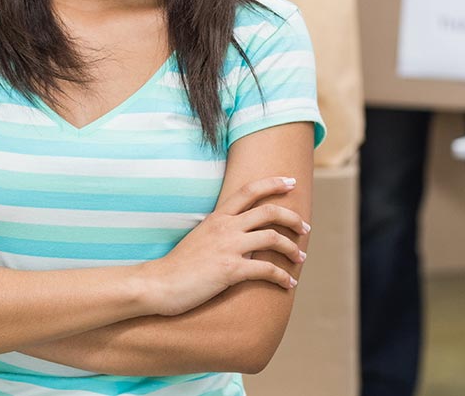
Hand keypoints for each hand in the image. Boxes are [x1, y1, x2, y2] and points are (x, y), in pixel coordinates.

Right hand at [139, 176, 309, 317]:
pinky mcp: (230, 270)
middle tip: (304, 227)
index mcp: (218, 217)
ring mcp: (228, 247)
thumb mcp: (201, 236)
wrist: (160, 283)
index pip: (249, 190)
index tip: (291, 182)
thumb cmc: (179, 264)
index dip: (273, 183)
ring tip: (301, 257)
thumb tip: (243, 233)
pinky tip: (289, 283)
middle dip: (292, 218)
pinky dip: (282, 276)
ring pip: (272, 238)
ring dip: (292, 248)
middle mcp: (225, 227)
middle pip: (268, 212)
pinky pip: (266, 270)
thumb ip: (221, 230)